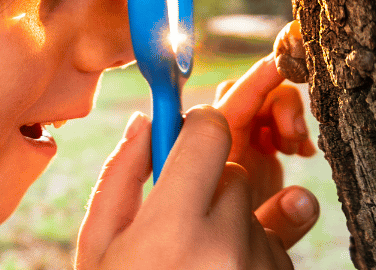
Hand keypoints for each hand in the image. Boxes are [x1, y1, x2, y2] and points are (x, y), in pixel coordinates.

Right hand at [75, 60, 319, 267]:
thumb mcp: (100, 244)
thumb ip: (120, 176)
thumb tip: (146, 120)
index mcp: (173, 226)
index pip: (211, 132)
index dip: (199, 129)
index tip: (190, 140)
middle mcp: (226, 245)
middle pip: (235, 172)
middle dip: (208, 186)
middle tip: (177, 224)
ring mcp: (260, 266)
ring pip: (255, 208)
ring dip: (230, 222)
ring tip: (195, 258)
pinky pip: (275, 242)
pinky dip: (251, 251)